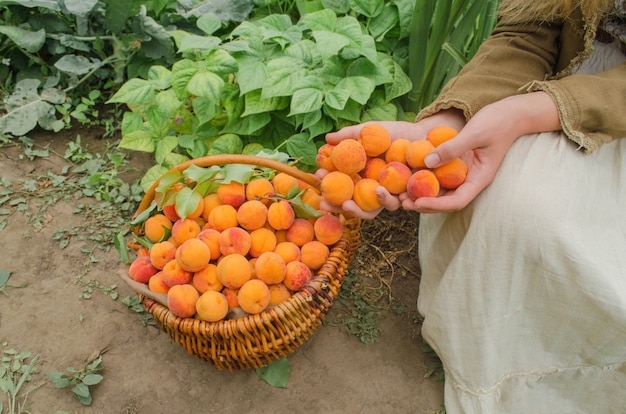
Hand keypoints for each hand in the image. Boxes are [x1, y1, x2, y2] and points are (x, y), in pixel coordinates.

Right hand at [319, 109, 466, 218]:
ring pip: (378, 208)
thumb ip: (350, 135)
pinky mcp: (411, 196)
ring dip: (369, 206)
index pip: (341, 189)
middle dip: (343, 208)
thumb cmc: (395, 133)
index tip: (317, 178)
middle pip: (355, 207)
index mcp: (362, 179)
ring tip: (374, 192)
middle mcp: (375, 191)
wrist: (425, 134)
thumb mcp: (371, 130)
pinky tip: (388, 193)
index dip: (328, 186)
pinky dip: (394, 200)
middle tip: (331, 202)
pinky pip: (402, 202)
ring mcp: (392, 195)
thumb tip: (326, 139)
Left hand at [402, 92, 560, 212]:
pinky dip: (426, 178)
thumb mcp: (475, 133)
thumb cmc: (498, 122)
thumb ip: (453, 148)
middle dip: (424, 203)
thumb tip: (427, 161)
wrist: (512, 113)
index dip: (437, 205)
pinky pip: (441, 176)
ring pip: (442, 191)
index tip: (417, 202)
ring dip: (423, 193)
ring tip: (401, 193)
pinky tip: (410, 174)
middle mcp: (471, 180)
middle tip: (402, 201)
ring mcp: (465, 173)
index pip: (457, 201)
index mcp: (480, 178)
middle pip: (446, 201)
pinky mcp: (458, 164)